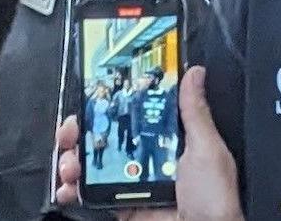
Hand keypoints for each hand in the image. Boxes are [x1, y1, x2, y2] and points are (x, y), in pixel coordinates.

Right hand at [55, 67, 244, 220]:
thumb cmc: (213, 200)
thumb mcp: (206, 149)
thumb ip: (195, 112)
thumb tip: (195, 74)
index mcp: (168, 142)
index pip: (133, 115)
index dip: (110, 104)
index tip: (92, 96)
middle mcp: (147, 160)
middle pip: (105, 137)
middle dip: (81, 130)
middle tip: (71, 130)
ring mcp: (131, 184)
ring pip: (92, 164)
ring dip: (72, 158)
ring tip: (69, 163)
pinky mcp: (120, 206)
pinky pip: (90, 195)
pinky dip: (72, 190)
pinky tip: (67, 187)